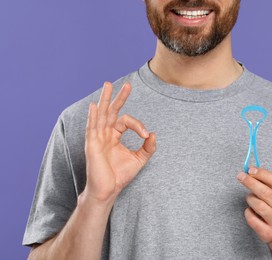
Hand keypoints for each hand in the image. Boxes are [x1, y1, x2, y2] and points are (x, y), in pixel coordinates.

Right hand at [84, 81, 155, 202]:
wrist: (108, 190)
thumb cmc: (120, 176)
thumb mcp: (139, 159)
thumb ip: (148, 147)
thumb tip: (154, 134)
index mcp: (114, 136)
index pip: (125, 121)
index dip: (138, 125)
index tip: (146, 135)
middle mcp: (105, 134)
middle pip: (111, 111)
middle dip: (119, 98)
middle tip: (127, 85)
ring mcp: (97, 138)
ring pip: (101, 115)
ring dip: (105, 100)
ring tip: (108, 85)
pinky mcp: (92, 145)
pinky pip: (92, 128)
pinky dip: (94, 116)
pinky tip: (95, 106)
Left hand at [237, 167, 271, 250]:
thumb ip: (270, 183)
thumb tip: (251, 171)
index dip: (263, 174)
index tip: (251, 169)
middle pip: (266, 192)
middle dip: (250, 182)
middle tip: (240, 176)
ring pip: (257, 204)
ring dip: (250, 198)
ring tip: (251, 197)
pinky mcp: (268, 234)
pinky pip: (251, 217)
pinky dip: (248, 211)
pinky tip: (252, 210)